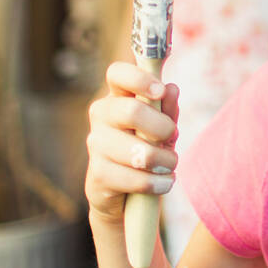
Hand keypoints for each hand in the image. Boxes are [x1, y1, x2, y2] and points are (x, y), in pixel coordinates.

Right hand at [85, 61, 180, 226]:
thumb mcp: (161, 128)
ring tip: (170, 166)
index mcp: (117, 97)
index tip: (160, 91)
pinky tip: (163, 182)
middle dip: (161, 127)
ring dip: (164, 161)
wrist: (125, 194)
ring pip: (136, 151)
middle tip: (172, 136)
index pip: (117, 73)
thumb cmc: (146, 150)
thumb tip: (171, 89)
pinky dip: (156, 183)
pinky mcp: (97, 176)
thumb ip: (167, 109)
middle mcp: (101, 117)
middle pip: (130, 111)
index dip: (139, 78)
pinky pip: (135, 178)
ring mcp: (96, 145)